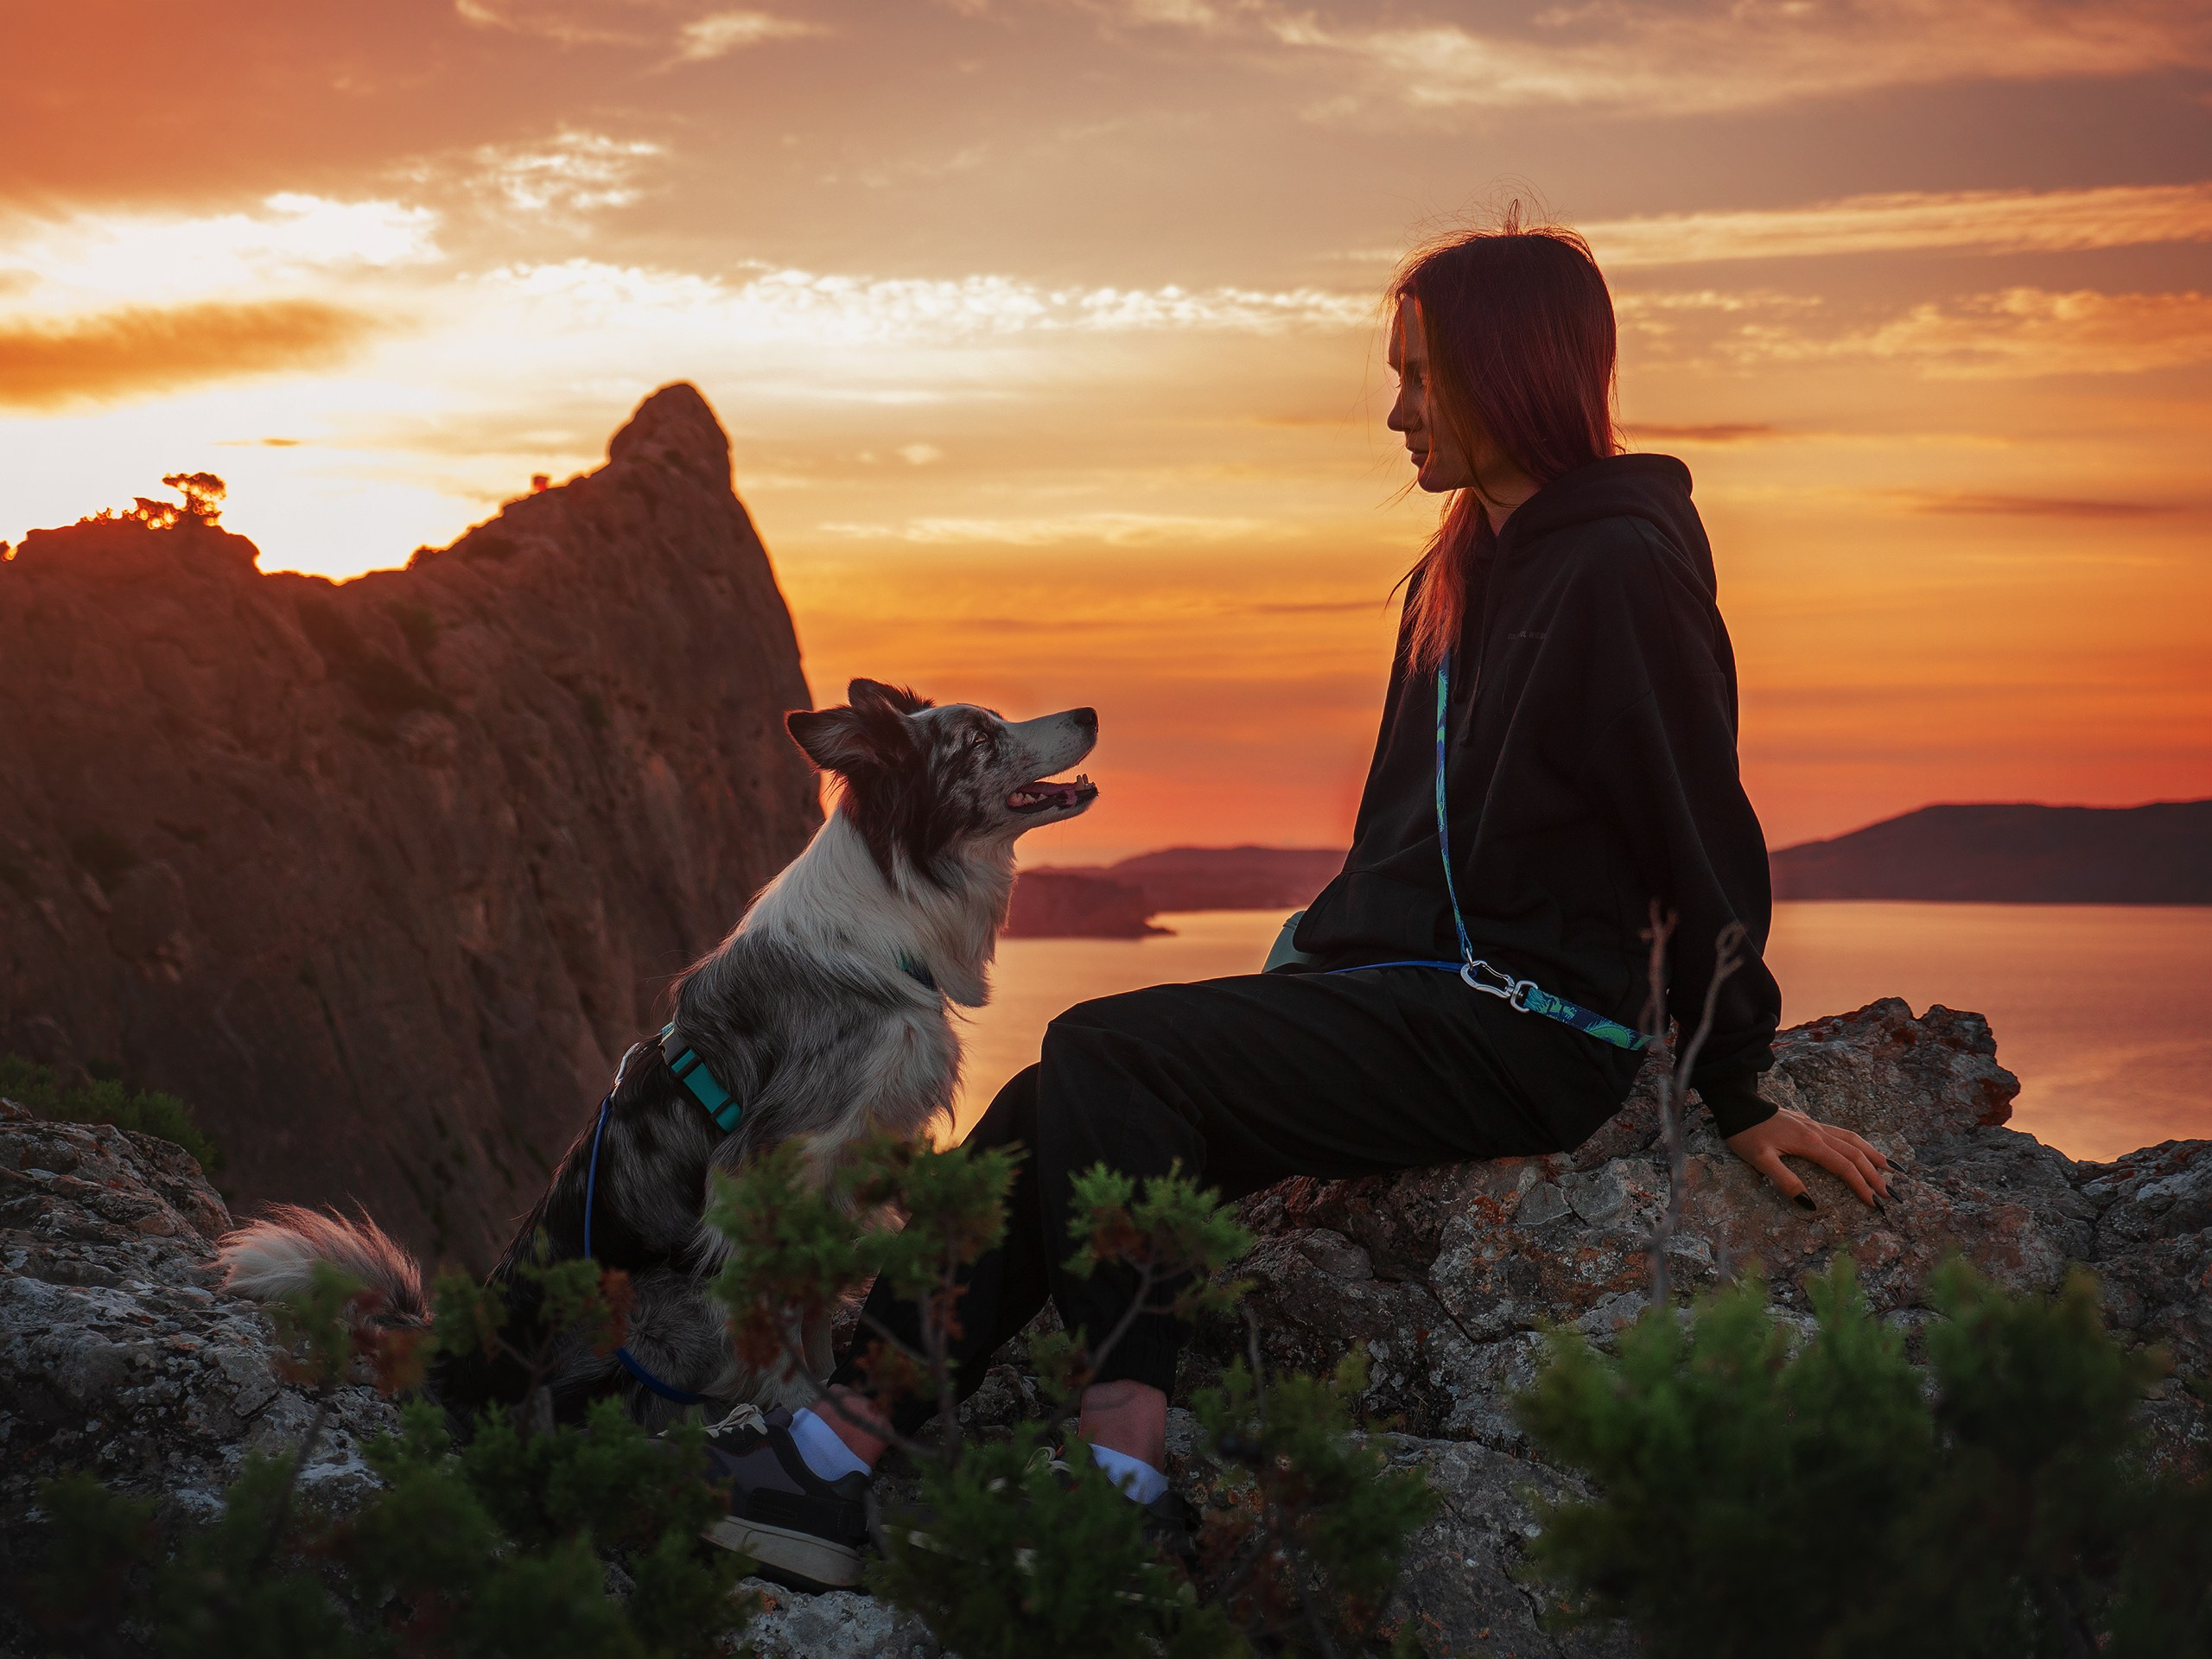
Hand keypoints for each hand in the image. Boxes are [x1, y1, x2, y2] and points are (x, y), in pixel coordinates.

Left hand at [1725, 1107, 1891, 1209]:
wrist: (1737, 1105)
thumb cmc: (1745, 1134)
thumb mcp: (1760, 1161)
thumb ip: (1785, 1182)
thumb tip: (1811, 1204)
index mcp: (1810, 1143)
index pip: (1845, 1168)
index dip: (1862, 1186)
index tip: (1876, 1204)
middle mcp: (1818, 1133)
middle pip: (1855, 1154)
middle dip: (1875, 1175)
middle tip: (1891, 1195)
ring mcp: (1815, 1126)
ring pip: (1853, 1139)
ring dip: (1873, 1155)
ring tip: (1891, 1169)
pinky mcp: (1809, 1123)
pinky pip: (1842, 1133)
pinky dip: (1859, 1143)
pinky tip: (1863, 1149)